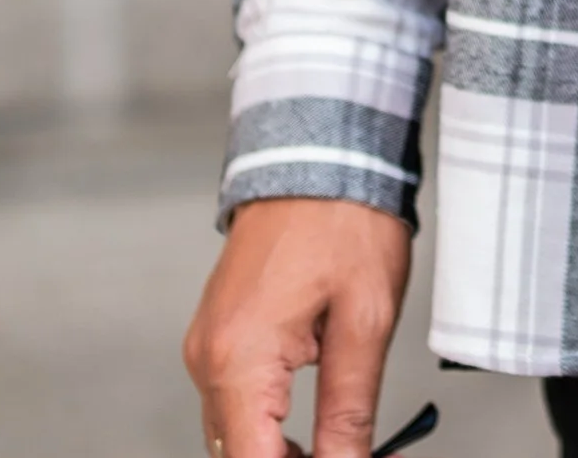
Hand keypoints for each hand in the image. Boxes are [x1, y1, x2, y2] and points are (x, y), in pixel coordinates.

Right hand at [184, 197, 411, 457]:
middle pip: (241, 457)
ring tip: (350, 449)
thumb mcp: (364, 320)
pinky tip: (318, 430)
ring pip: (238, 438)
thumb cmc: (344, 217)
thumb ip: (349, 410)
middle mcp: (207, 360)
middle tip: (369, 457)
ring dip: (286, 456)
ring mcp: (208, 348)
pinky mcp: (218, 338)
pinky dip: (273, 427)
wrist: (319, 151)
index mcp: (237, 360)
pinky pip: (238, 404)